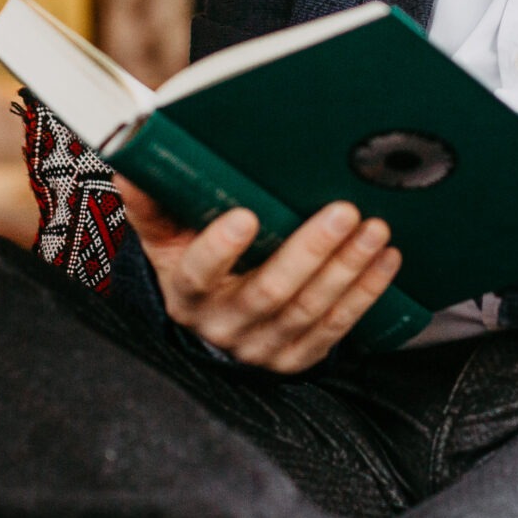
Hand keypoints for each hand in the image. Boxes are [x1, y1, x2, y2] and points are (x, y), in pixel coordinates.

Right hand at [116, 179, 402, 373]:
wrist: (210, 323)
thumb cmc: (190, 264)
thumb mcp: (165, 238)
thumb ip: (151, 202)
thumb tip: (130, 159)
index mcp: (186, 292)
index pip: (199, 273)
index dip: (220, 249)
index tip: (244, 216)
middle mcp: (222, 326)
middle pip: (269, 292)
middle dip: (310, 251)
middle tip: (344, 210)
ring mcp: (262, 348)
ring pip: (310, 310)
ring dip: (347, 269)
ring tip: (375, 229)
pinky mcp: (297, 358)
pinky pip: (336, 328)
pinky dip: (365, 293)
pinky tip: (387, 260)